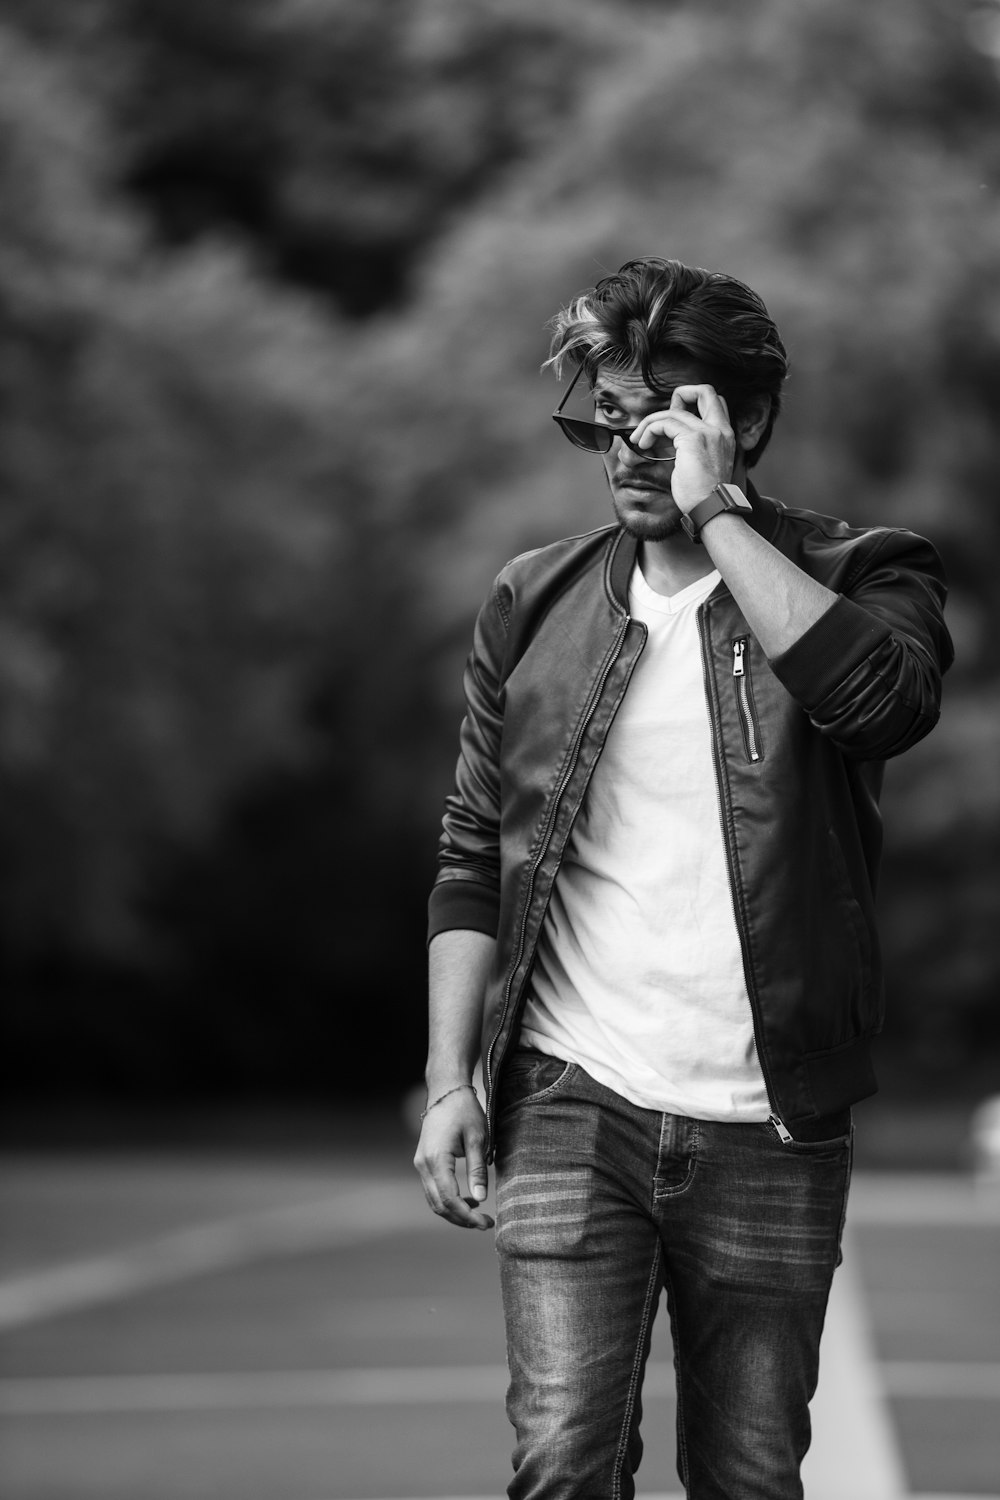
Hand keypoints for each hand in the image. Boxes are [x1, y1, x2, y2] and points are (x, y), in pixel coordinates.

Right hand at [414, 1088, 493, 1229]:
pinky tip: (469, 1199)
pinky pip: (433, 1190)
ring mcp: (420, 1164)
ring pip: (434, 1200)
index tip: (487, 1223)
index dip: (468, 1216)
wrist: (446, 1090)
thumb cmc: (464, 1111)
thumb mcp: (477, 1138)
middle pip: (439, 1205)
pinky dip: (449, 1200)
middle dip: (462, 1219)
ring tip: (479, 1215)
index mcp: (436, 1159)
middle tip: (486, 1224)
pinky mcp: (423, 1162)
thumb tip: (481, 1198)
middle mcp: (423, 1165)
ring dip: (455, 1212)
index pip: (450, 1199)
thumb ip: (477, 1170)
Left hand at [631, 384, 736, 512]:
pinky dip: (649, 430)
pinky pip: (665, 422)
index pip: (715, 403)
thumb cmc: (704, 497)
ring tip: (640, 439)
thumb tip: (662, 440)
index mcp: (725, 436)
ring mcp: (709, 432)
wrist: (711, 511)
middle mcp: (721, 429)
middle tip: (662, 417)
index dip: (692, 403)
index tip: (672, 423)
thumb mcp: (699, 467)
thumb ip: (687, 449)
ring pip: (674, 410)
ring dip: (651, 422)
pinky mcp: (693, 439)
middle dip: (680, 394)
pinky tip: (643, 444)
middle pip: (705, 391)